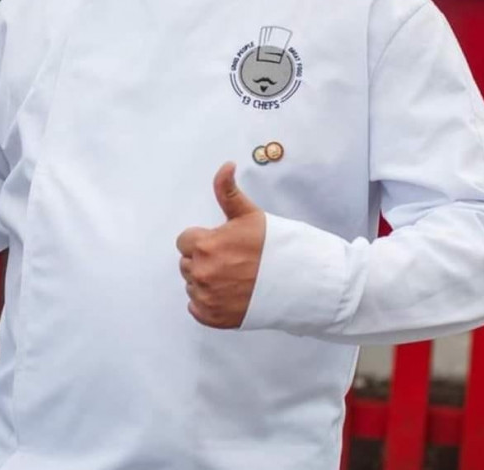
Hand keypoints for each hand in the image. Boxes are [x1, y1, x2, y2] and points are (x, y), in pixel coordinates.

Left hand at [176, 163, 265, 328]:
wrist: (299, 282)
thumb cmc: (274, 247)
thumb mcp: (249, 215)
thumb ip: (227, 191)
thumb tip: (226, 166)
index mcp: (205, 245)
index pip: (184, 242)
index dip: (202, 240)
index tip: (220, 244)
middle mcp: (202, 273)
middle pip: (187, 263)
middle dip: (203, 260)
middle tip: (230, 260)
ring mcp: (207, 298)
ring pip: (192, 285)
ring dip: (206, 281)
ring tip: (232, 278)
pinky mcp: (214, 318)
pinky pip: (196, 309)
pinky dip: (208, 303)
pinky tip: (228, 295)